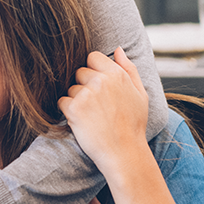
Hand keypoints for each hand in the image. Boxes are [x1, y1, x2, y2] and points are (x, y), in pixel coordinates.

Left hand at [57, 47, 148, 172]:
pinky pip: (62, 101)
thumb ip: (129, 69)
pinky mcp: (74, 108)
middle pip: (79, 72)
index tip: (99, 86)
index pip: (92, 57)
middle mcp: (101, 81)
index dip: (93, 70)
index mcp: (117, 74)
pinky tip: (82, 121)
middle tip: (97, 105)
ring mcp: (86, 94)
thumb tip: (118, 49)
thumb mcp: (140, 94)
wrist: (124, 154)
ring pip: (71, 88)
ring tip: (93, 116)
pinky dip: (68, 111)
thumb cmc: (133, 125)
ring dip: (76, 100)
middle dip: (84, 85)